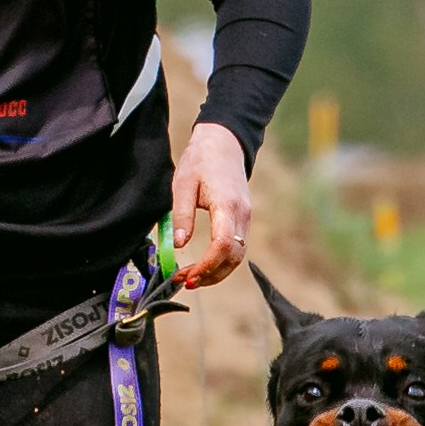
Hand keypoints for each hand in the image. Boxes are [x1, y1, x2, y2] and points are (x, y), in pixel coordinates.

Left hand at [171, 122, 252, 287]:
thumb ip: (182, 216)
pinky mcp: (244, 220)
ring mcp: (246, 218)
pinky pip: (237, 248)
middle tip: (184, 282)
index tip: (188, 276)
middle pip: (233, 258)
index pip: (223, 245)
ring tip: (191, 278)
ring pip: (237, 257)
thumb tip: (178, 246)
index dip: (206, 266)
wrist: (224, 143)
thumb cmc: (201, 160)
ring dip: (216, 272)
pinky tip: (204, 266)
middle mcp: (242, 215)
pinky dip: (221, 262)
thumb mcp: (183, 184)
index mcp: (227, 205)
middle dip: (210, 275)